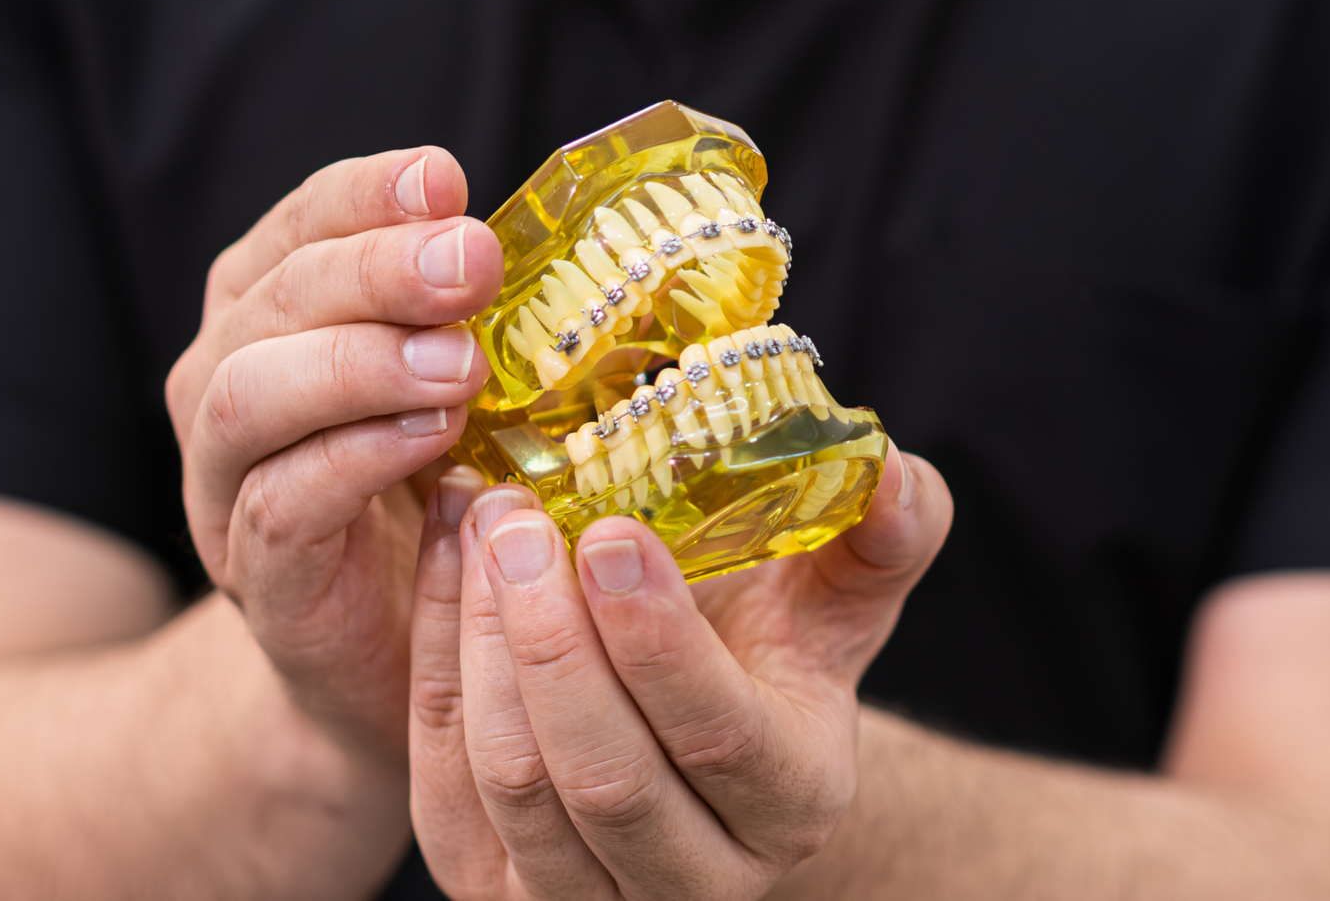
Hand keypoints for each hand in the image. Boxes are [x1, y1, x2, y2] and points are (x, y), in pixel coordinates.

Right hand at [165, 148, 501, 762]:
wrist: (390, 652)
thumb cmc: (433, 497)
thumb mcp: (458, 389)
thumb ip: (478, 321)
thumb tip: (590, 252)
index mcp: (272, 317)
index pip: (302, 227)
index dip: (367, 196)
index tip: (446, 179)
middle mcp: (225, 383)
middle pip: (274, 300)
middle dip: (376, 270)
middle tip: (472, 263)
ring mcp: (225, 485)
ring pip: (245, 397)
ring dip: (356, 365)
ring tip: (459, 364)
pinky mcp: (259, 576)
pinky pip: (279, 505)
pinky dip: (353, 462)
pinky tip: (432, 439)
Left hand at [409, 443, 951, 898]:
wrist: (699, 739)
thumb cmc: (767, 649)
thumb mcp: (838, 597)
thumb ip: (882, 537)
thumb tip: (894, 472)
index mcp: (792, 801)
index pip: (718, 737)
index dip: (656, 639)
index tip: (605, 531)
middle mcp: (694, 879)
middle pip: (603, 776)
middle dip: (548, 637)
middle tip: (516, 517)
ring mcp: (585, 898)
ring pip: (513, 781)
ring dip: (480, 639)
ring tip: (481, 522)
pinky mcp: (494, 881)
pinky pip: (444, 773)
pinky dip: (436, 656)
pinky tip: (449, 561)